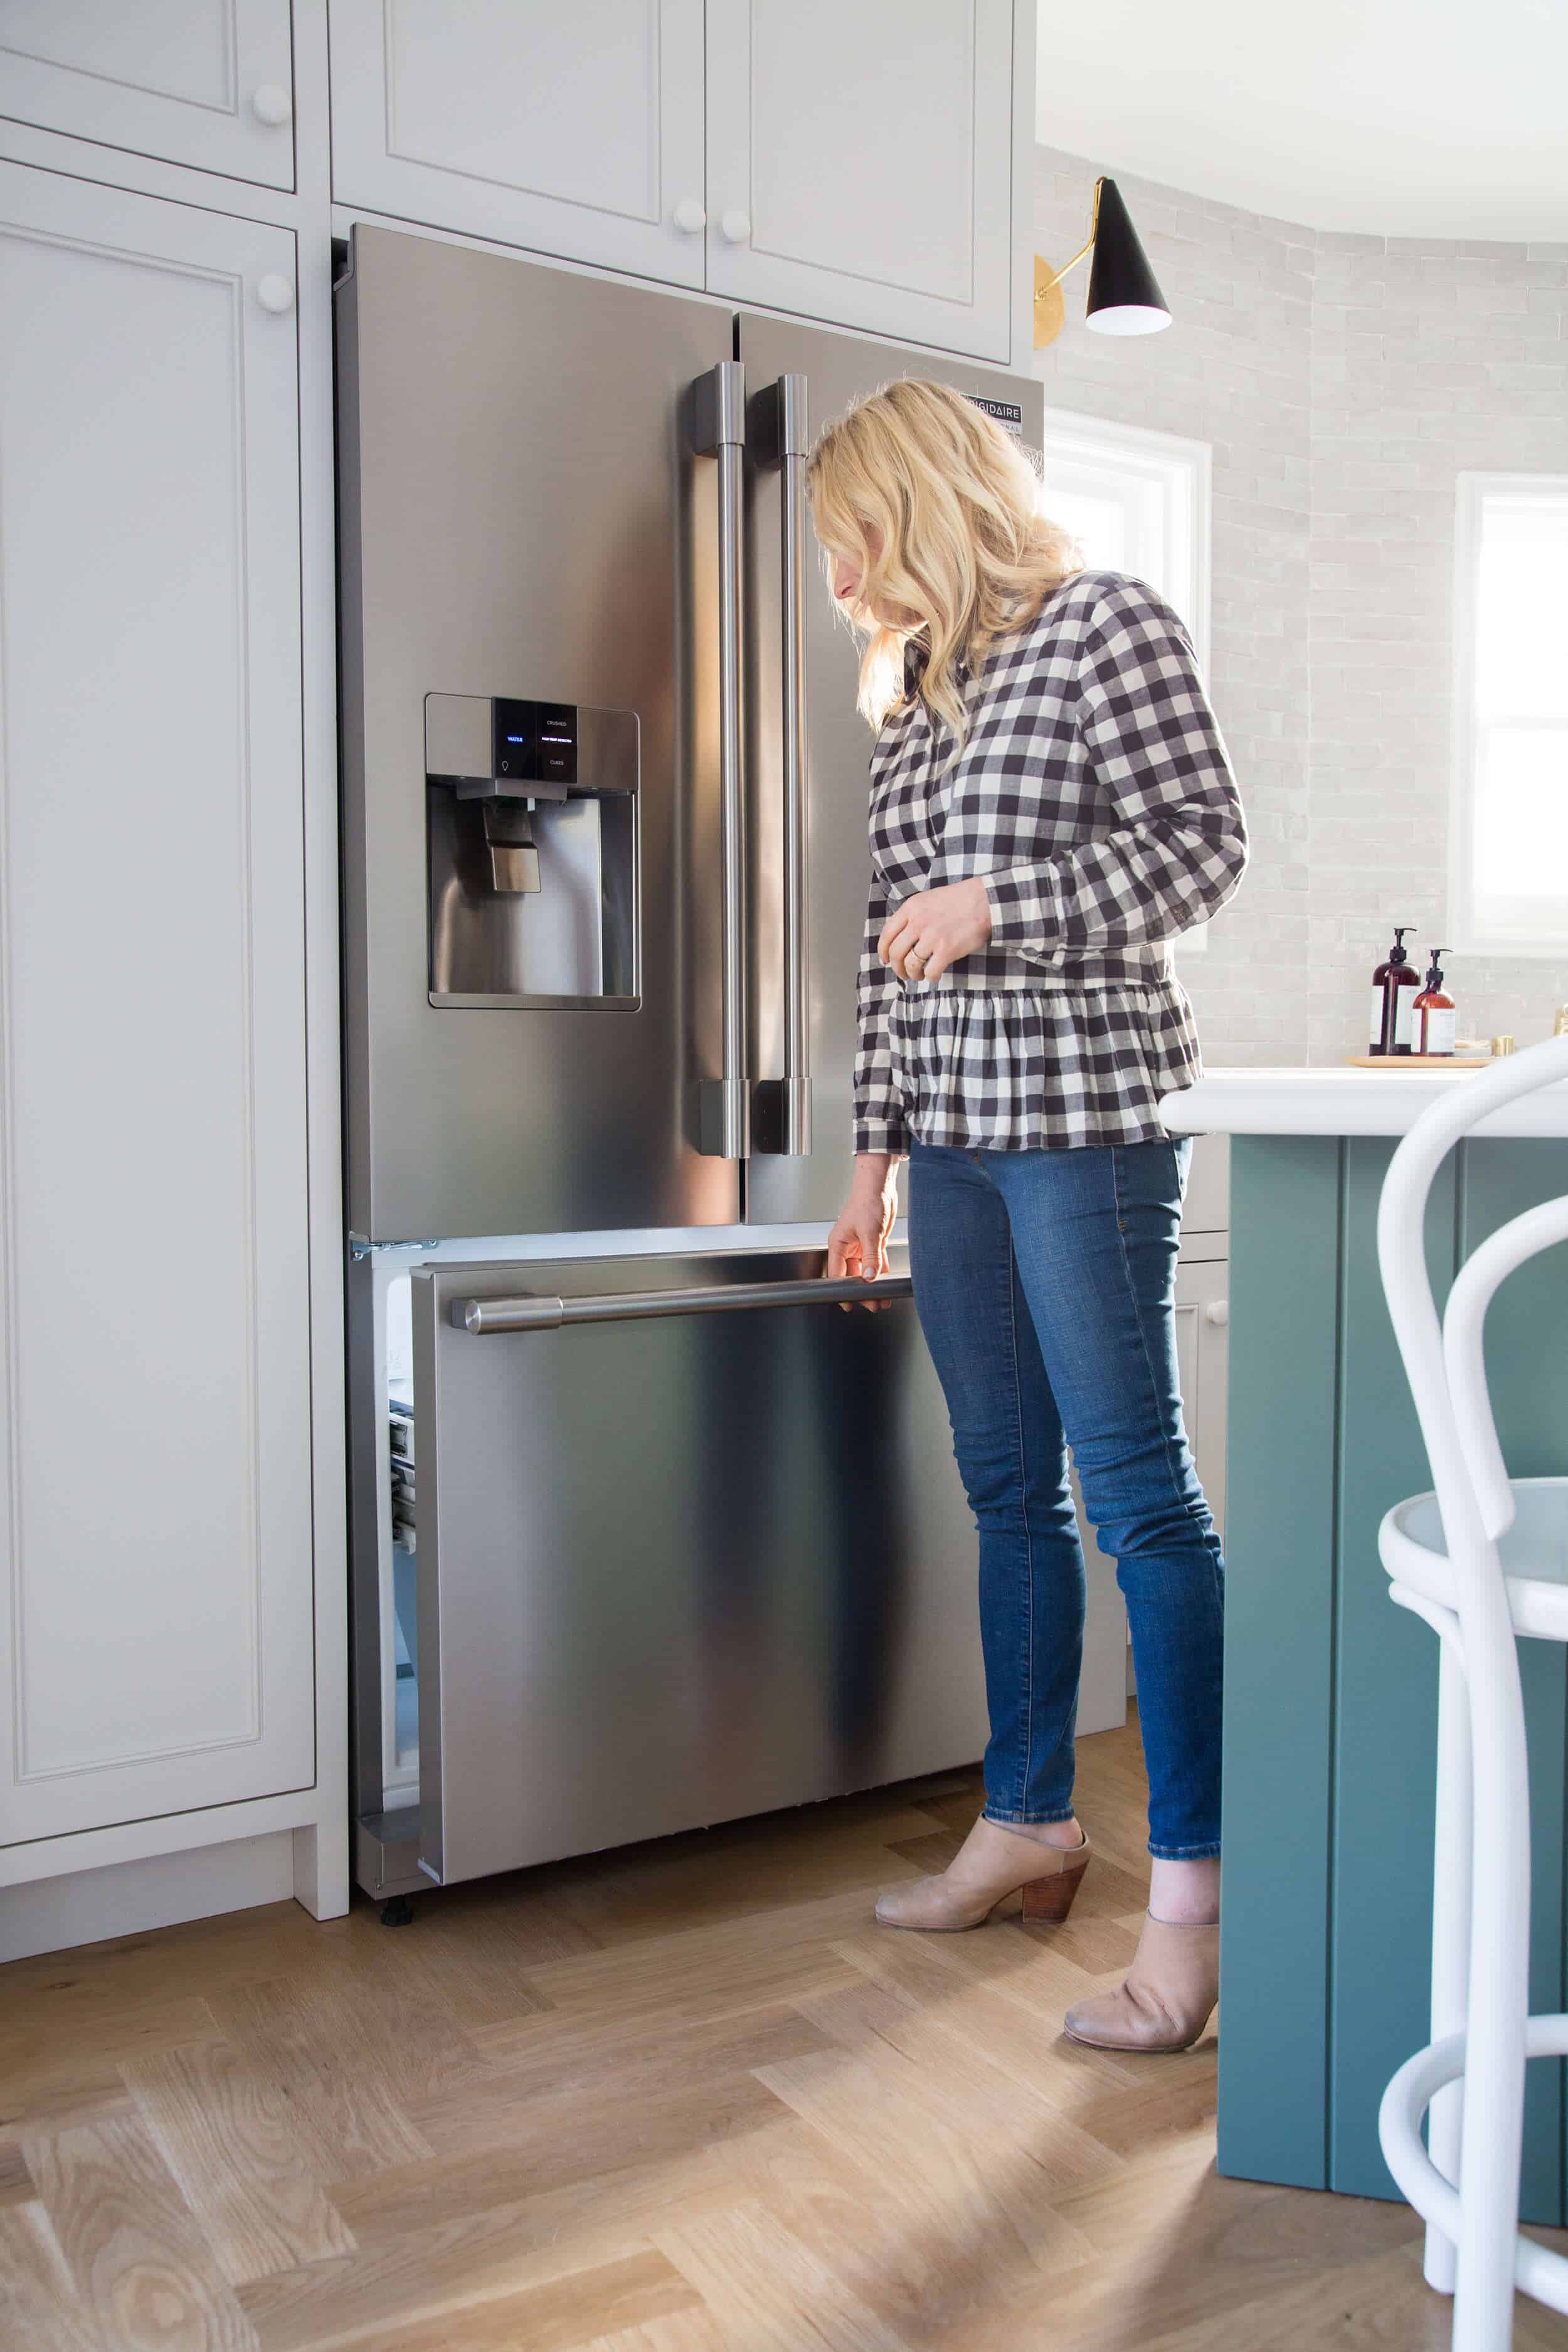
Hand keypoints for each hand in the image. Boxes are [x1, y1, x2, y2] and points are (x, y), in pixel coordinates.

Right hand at [826, 1155, 899, 1309]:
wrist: (880, 1187)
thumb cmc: (867, 1201)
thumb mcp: (870, 1232)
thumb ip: (870, 1257)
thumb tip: (869, 1277)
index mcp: (838, 1244)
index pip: (837, 1274)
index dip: (843, 1290)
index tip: (850, 1303)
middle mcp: (847, 1247)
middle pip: (852, 1276)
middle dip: (862, 1290)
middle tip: (873, 1303)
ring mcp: (860, 1246)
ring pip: (865, 1271)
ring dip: (873, 1284)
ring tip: (882, 1297)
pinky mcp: (873, 1243)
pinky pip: (875, 1263)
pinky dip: (881, 1272)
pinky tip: (887, 1282)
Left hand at [878, 877, 991, 980]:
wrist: (984, 901)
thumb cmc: (960, 900)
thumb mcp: (928, 899)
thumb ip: (913, 915)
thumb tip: (901, 936)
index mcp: (911, 908)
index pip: (887, 934)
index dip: (883, 951)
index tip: (885, 959)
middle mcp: (917, 923)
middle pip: (896, 953)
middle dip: (897, 968)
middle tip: (902, 973)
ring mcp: (931, 937)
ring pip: (910, 965)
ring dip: (912, 974)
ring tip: (918, 975)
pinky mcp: (946, 950)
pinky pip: (930, 971)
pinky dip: (930, 977)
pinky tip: (934, 975)